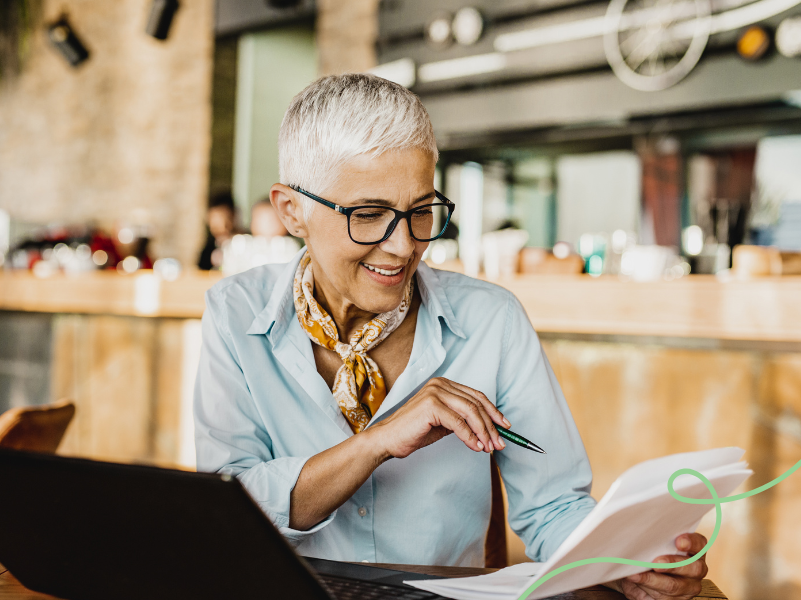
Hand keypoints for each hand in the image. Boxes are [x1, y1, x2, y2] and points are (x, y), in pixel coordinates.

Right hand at [369, 377, 509, 458]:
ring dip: (484, 432)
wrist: (388, 439)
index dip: (493, 411)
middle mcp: (440, 384)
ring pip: (471, 412)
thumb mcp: (443, 423)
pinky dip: (471, 437)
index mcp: (443, 384)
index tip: (505, 427)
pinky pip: (459, 423)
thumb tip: (488, 429)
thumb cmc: (413, 432)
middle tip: (500, 443)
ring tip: (489, 448)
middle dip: (491, 425)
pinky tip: (476, 447)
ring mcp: (435, 393)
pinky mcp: (431, 406)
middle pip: (476, 404)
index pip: (476, 396)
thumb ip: (462, 420)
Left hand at [611, 534, 708, 599]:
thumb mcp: (651, 543)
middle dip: (672, 564)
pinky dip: (647, 588)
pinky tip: (636, 582)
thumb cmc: (647, 553)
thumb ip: (653, 538)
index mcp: (694, 550)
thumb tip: (638, 533)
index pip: (700, 544)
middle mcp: (696, 569)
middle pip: (692, 568)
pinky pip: (664, 598)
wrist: (636, 575)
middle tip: (655, 562)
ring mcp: (689, 587)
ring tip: (635, 575)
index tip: (679, 541)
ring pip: (674, 585)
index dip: (691, 542)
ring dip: (653, 580)